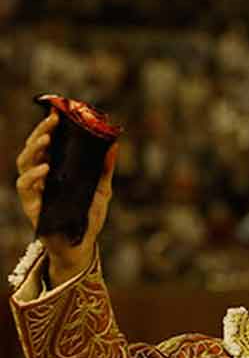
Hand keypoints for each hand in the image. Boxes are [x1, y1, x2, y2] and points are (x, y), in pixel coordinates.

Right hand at [16, 110, 117, 285]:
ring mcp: (34, 190)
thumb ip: (105, 168)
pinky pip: (25, 186)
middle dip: (41, 131)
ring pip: (24, 163)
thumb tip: (115, 143)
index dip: (49, 126)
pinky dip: (33, 176)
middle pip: (34, 148)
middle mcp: (41, 176)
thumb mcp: (101, 190)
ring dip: (33, 149)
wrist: (82, 245)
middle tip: (53, 120)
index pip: (48, 143)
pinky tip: (45, 169)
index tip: (58, 112)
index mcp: (55, 169)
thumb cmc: (88, 216)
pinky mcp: (31, 205)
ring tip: (46, 139)